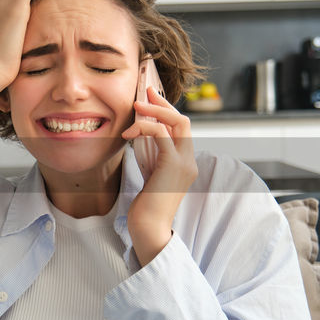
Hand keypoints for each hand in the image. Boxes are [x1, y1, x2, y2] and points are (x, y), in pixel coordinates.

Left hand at [121, 86, 197, 265]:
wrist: (149, 228)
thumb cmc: (146, 205)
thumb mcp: (151, 174)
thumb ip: (152, 155)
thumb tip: (141, 134)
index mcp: (186, 162)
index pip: (182, 128)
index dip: (166, 110)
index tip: (150, 97)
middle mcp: (190, 160)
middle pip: (183, 121)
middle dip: (163, 103)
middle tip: (144, 91)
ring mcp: (184, 163)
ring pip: (177, 123)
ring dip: (154, 111)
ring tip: (135, 106)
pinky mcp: (173, 166)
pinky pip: (162, 136)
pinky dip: (146, 127)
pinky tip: (130, 132)